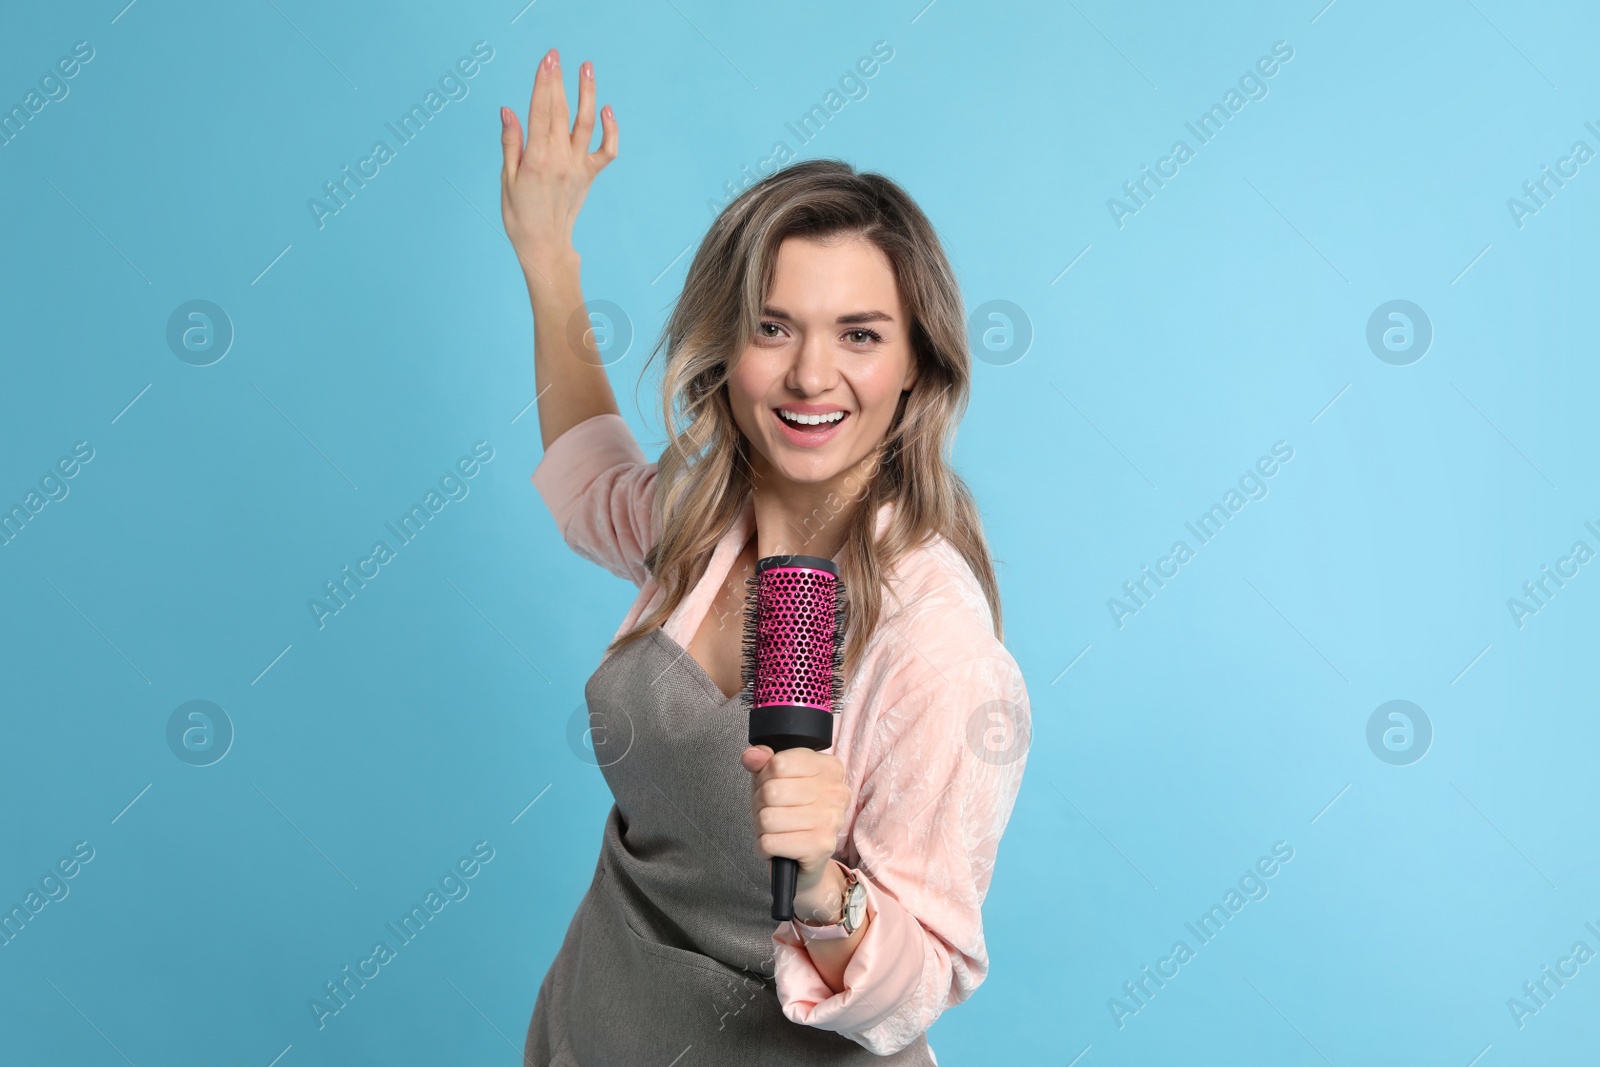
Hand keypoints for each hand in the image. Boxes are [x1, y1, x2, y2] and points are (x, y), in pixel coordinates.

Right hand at [498, 48, 616, 279]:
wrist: (545, 245)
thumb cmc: (519, 215)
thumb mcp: (507, 179)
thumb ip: (511, 143)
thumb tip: (509, 111)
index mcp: (536, 158)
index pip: (540, 111)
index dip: (543, 83)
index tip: (546, 61)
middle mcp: (560, 159)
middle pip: (560, 111)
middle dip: (558, 80)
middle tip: (556, 55)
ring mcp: (578, 166)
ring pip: (586, 123)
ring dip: (588, 93)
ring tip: (587, 69)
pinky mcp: (590, 175)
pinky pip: (607, 150)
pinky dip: (611, 130)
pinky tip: (607, 110)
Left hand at [742, 746, 851, 910]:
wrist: (805, 862)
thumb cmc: (791, 816)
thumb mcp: (775, 782)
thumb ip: (764, 763)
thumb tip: (752, 756)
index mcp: (829, 768)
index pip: (779, 763)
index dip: (765, 777)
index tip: (773, 787)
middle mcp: (836, 792)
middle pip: (772, 791)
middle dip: (761, 805)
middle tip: (773, 813)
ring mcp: (831, 820)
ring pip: (768, 818)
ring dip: (762, 828)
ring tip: (775, 831)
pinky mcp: (820, 847)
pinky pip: (770, 842)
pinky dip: (764, 847)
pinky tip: (777, 847)